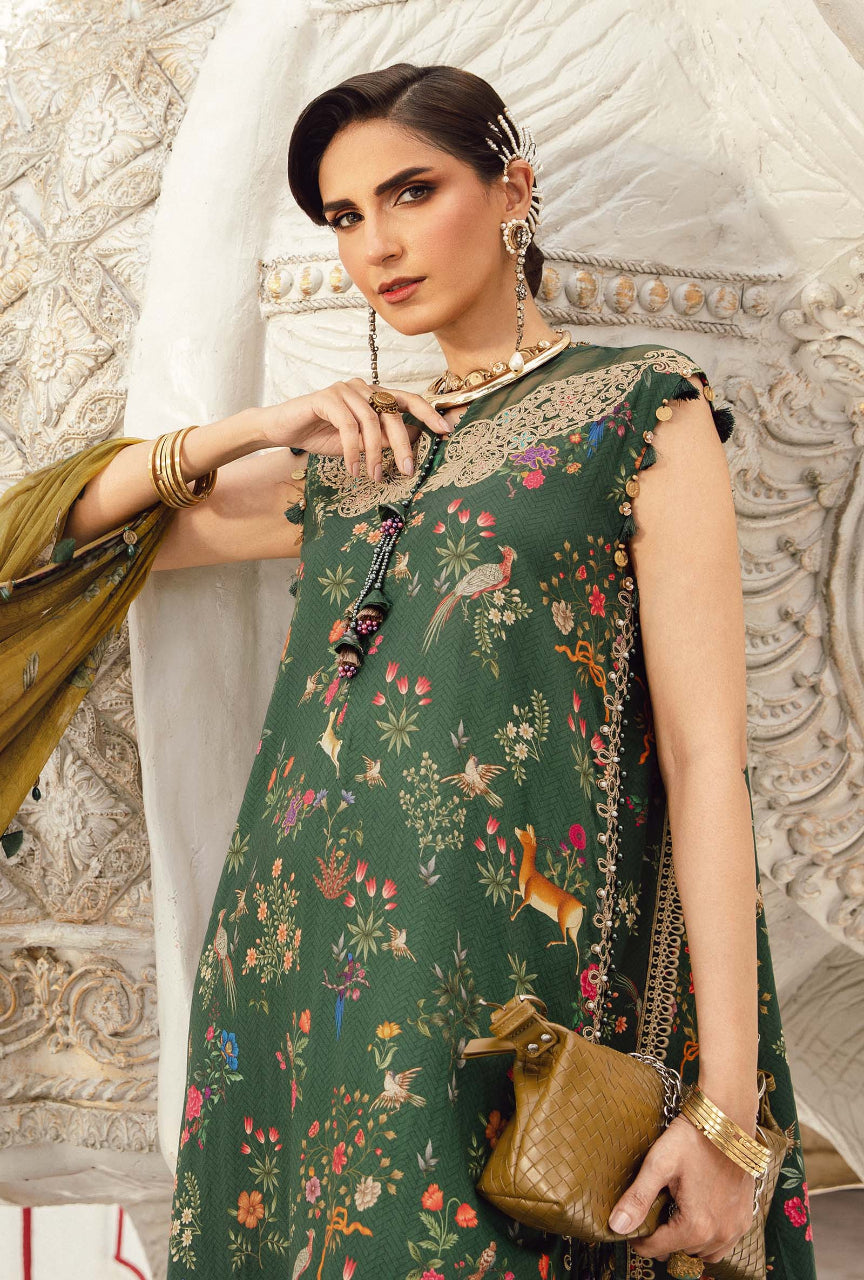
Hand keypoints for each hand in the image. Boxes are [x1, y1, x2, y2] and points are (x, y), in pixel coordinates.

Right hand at [261, 378, 451, 479]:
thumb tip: (411, 443)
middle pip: (393, 413)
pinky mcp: (327, 397)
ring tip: (374, 476)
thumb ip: (382, 440)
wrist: (284, 430)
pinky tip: (353, 469)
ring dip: (375, 453)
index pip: (409, 400)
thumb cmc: (322, 435)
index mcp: (375, 396)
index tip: (446, 431)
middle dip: (404, 444)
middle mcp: (364, 388)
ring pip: (371, 421)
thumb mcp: (359, 443)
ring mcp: (346, 389)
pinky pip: (348, 426)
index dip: (429, 413)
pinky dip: (352, 451)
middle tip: (407, 470)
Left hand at [608, 1114, 755, 1265]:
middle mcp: (719, 1234)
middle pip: (681, 1251)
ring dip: (687, 1243)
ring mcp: (736, 1228)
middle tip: (651, 1219)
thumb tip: (617, 1226)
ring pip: (704, 1252)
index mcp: (695, 1225)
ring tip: (673, 1219)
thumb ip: (638, 1198)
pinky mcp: (745, 1218)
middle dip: (663, 1241)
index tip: (632, 1232)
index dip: (640, 1242)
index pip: (658, 1249)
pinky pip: (724, 1244)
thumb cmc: (692, 1139)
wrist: (727, 1120)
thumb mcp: (659, 1164)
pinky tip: (698, 1218)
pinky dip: (710, 1239)